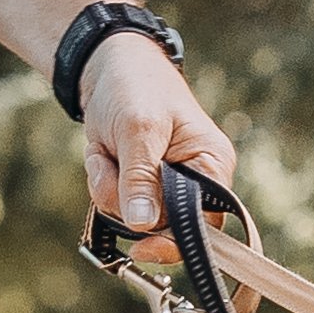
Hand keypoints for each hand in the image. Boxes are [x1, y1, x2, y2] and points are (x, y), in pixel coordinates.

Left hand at [77, 37, 242, 249]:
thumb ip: (140, 178)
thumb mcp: (138, 130)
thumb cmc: (136, 87)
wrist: (106, 68)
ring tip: (108, 149)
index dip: (175, 240)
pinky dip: (102, 179)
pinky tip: (103, 151)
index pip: (205, 222)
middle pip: (162, 226)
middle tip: (112, 162)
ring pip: (132, 217)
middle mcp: (194, 182)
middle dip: (128, 200)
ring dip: (109, 187)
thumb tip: (142, 225)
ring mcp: (164, 186)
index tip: (142, 244)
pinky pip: (115, 204)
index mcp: (211, 165)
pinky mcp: (138, 186)